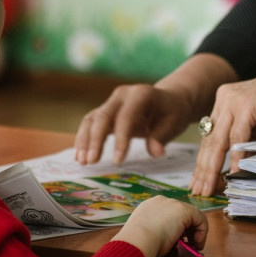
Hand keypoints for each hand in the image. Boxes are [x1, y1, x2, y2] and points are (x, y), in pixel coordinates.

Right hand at [74, 84, 191, 164]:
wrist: (169, 99)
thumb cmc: (173, 112)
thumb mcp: (174, 123)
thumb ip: (162, 136)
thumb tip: (155, 152)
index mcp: (141, 94)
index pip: (126, 117)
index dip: (120, 139)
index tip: (117, 161)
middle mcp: (122, 95)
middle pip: (103, 116)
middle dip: (95, 140)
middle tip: (91, 161)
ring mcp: (112, 102)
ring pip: (92, 119)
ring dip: (85, 140)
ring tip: (82, 161)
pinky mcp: (106, 111)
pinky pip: (91, 123)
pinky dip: (84, 139)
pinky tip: (80, 156)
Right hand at [112, 195, 207, 256]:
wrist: (138, 240)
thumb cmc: (138, 243)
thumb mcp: (145, 233)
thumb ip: (155, 231)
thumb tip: (169, 240)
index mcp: (149, 206)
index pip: (168, 213)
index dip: (176, 227)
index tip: (178, 241)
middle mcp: (161, 201)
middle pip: (181, 213)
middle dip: (187, 229)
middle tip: (188, 244)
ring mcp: (173, 203)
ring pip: (191, 215)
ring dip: (195, 231)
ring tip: (193, 245)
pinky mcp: (184, 210)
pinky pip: (200, 219)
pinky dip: (202, 232)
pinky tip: (196, 244)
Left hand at [190, 63, 255, 195]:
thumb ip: (245, 144)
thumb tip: (234, 169)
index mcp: (224, 101)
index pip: (210, 136)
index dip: (203, 161)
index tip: (198, 181)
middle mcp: (224, 98)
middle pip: (209, 140)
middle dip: (203, 169)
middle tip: (198, 191)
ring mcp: (233, 100)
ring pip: (218, 140)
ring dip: (213, 167)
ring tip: (208, 188)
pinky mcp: (246, 104)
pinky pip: (238, 136)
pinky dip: (237, 157)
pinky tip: (234, 174)